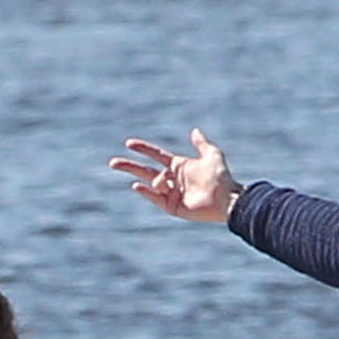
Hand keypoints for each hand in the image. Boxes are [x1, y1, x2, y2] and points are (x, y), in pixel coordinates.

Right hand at [111, 130, 238, 223]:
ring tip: (163, 182)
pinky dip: (146, 192)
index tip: (129, 143)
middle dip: (129, 166)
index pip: (156, 155)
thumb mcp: (212, 154)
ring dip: (152, 181)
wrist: (226, 199)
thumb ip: (201, 143)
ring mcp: (171, 194)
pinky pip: (155, 199)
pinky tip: (137, 185)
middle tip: (112, 163)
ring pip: (152, 184)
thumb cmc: (221, 177)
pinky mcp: (172, 207)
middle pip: (145, 170)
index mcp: (179, 166)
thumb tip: (194, 131)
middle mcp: (173, 179)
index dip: (143, 149)